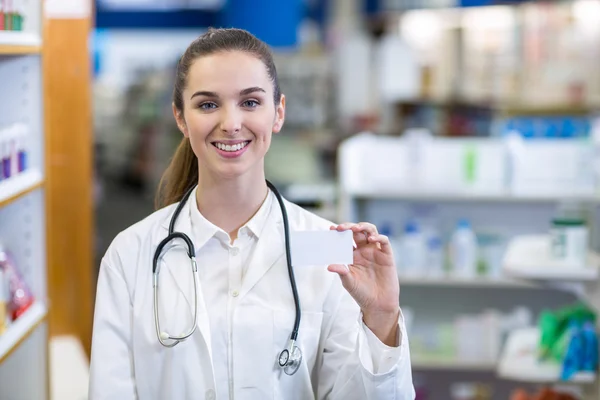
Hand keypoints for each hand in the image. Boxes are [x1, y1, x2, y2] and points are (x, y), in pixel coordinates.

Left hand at [328, 222, 399, 345]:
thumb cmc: (361, 293)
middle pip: (357, 232)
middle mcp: (364, 250)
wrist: (377, 304)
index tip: (331, 229)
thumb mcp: (348, 282)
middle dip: (349, 227)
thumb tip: (329, 266)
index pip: (345, 239)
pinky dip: (379, 237)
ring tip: (356, 228)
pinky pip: (384, 242)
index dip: (339, 233)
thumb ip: (341, 271)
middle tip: (341, 228)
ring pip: (371, 232)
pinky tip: (372, 239)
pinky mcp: (387, 256)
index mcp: (352, 255)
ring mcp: (375, 251)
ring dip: (364, 227)